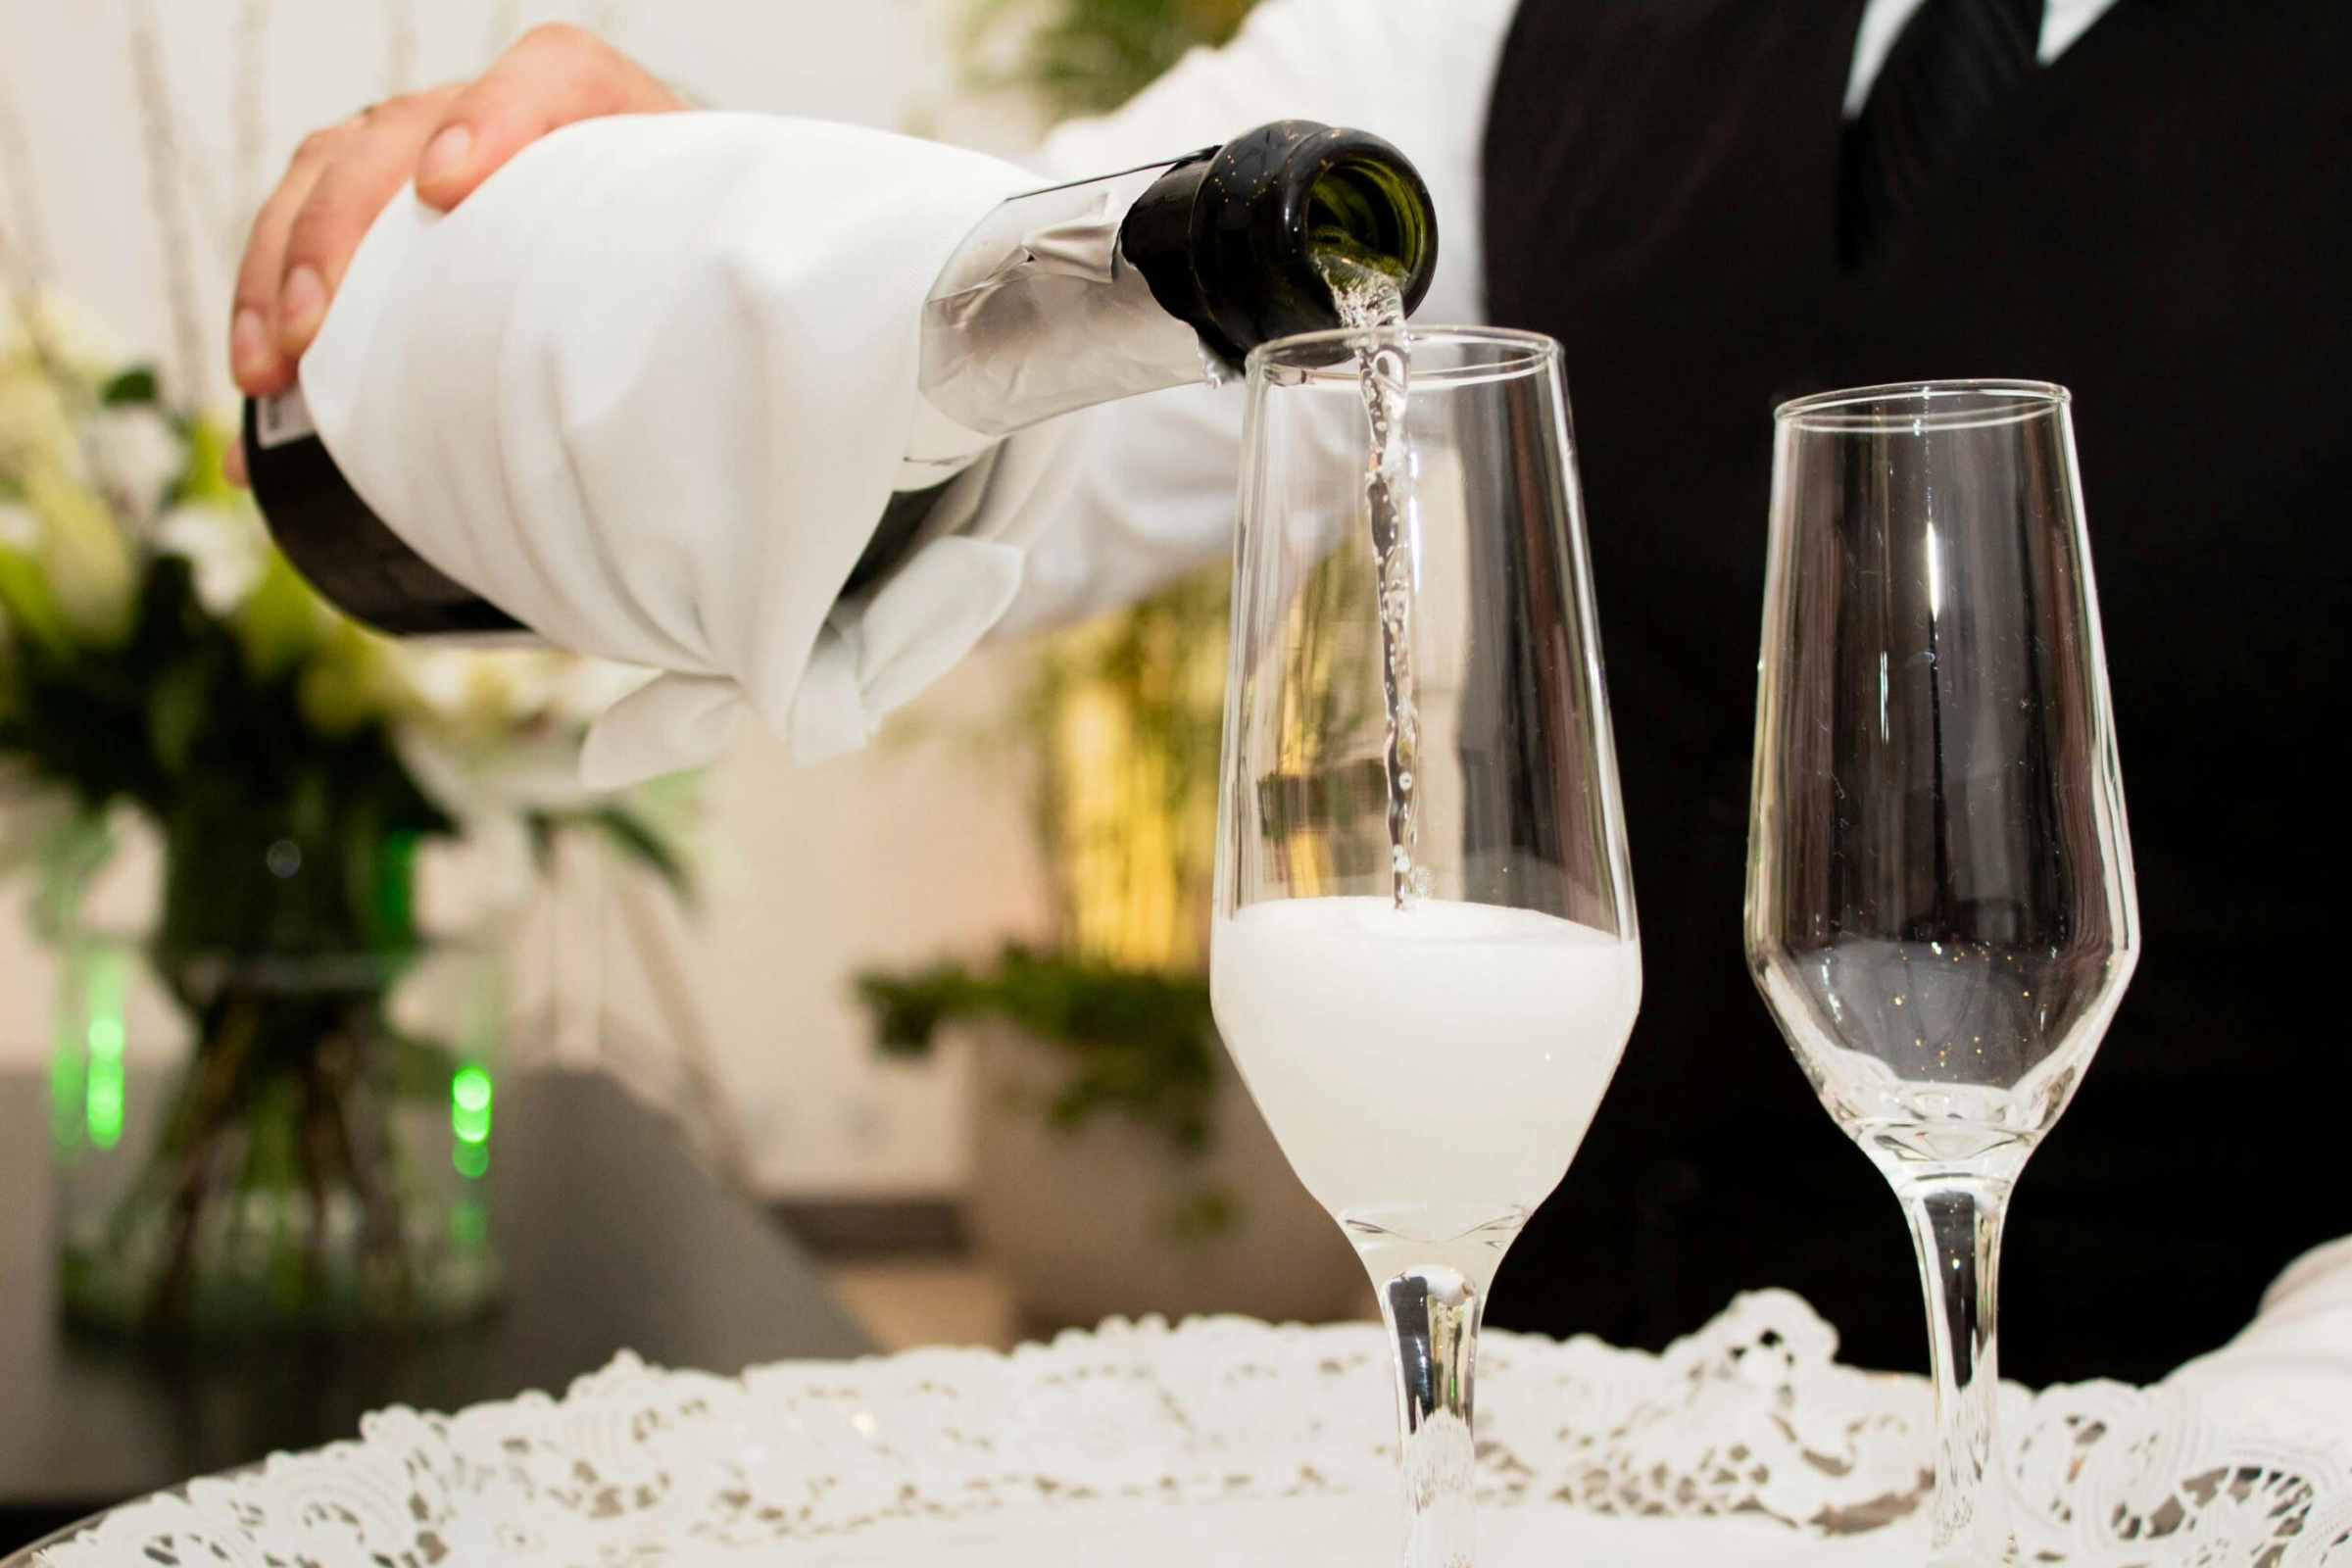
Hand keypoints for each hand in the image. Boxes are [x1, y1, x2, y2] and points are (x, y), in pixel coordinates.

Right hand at [227, 24, 682, 474]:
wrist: (673, 296)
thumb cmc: (688, 296)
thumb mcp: (705, 291)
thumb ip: (697, 303)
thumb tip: (673, 420)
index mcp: (606, 122)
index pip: (557, 74)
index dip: (497, 114)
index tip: (449, 187)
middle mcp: (502, 126)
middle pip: (400, 131)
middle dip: (341, 227)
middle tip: (316, 327)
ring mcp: (426, 158)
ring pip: (327, 175)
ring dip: (280, 271)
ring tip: (270, 367)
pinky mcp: (383, 214)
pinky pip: (300, 236)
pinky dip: (267, 313)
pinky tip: (261, 392)